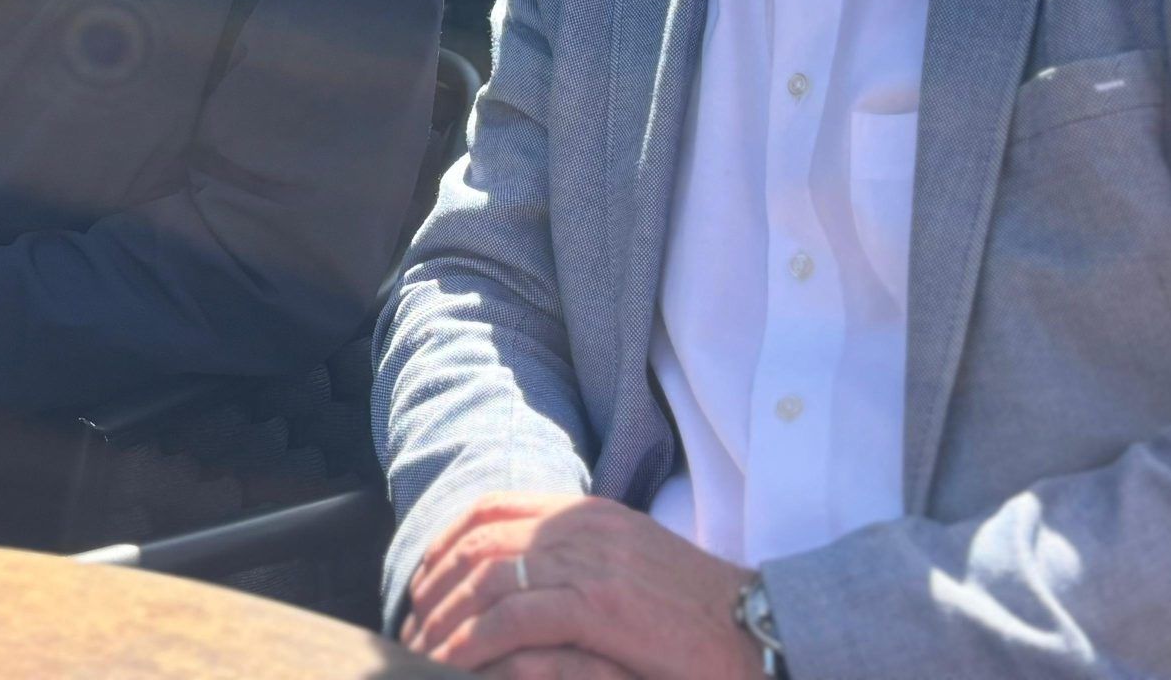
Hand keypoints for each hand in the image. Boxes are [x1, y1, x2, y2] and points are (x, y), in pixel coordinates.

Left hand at [400, 493, 759, 679]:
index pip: (492, 509)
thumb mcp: (630, 568)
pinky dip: (472, 641)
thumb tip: (521, 582)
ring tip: (418, 652)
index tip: (420, 580)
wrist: (762, 629)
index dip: (444, 542)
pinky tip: (450, 662)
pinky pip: (514, 619)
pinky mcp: (601, 606)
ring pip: (486, 579)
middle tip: (408, 627)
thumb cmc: (698, 613)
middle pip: (478, 543)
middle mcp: (582, 527)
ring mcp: (590, 563)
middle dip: (432, 586)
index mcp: (587, 513)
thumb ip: (578, 562)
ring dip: (442, 619)